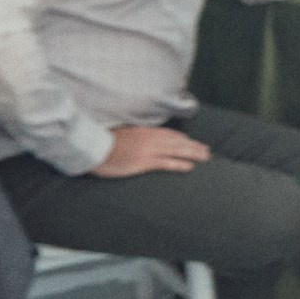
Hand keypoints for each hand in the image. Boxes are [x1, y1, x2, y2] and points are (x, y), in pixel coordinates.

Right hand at [95, 127, 210, 176]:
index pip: (170, 134)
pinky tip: (189, 167)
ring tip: (204, 157)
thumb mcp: (125, 134)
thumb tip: (145, 139)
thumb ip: (138, 136)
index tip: (192, 141)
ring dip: (193, 153)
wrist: (93, 147)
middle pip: (178, 141)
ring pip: (177, 150)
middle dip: (193, 146)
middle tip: (206, 150)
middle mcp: (150, 138)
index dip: (183, 139)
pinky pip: (166, 163)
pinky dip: (179, 164)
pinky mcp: (144, 162)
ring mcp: (148, 150)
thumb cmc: (105, 143)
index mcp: (145, 131)